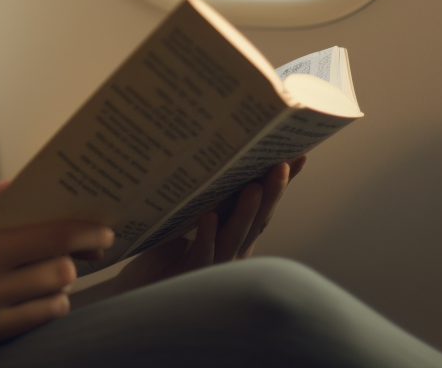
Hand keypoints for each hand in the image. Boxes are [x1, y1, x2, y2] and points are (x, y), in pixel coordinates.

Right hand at [0, 181, 113, 365]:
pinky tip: (42, 292)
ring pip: (55, 294)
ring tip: (58, 267)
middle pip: (60, 267)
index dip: (83, 231)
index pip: (46, 236)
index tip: (102, 228)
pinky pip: (40, 319)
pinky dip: (51, 303)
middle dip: (78, 255)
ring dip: (63, 279)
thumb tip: (12, 183)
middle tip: (85, 246)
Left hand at [114, 156, 305, 290]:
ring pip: (234, 236)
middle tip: (282, 166)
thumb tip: (211, 155)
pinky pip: (201, 251)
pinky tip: (209, 218)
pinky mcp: (190, 271)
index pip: (262, 206)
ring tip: (254, 188)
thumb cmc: (167, 252)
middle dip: (271, 193)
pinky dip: (206, 235)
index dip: (280, 184)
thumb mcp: (190, 218)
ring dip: (245, 212)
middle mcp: (231, 249)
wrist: (144, 286)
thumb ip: (205, 198)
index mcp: (234, 233)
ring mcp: (214, 261)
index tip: (298, 157)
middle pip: (256, 220)